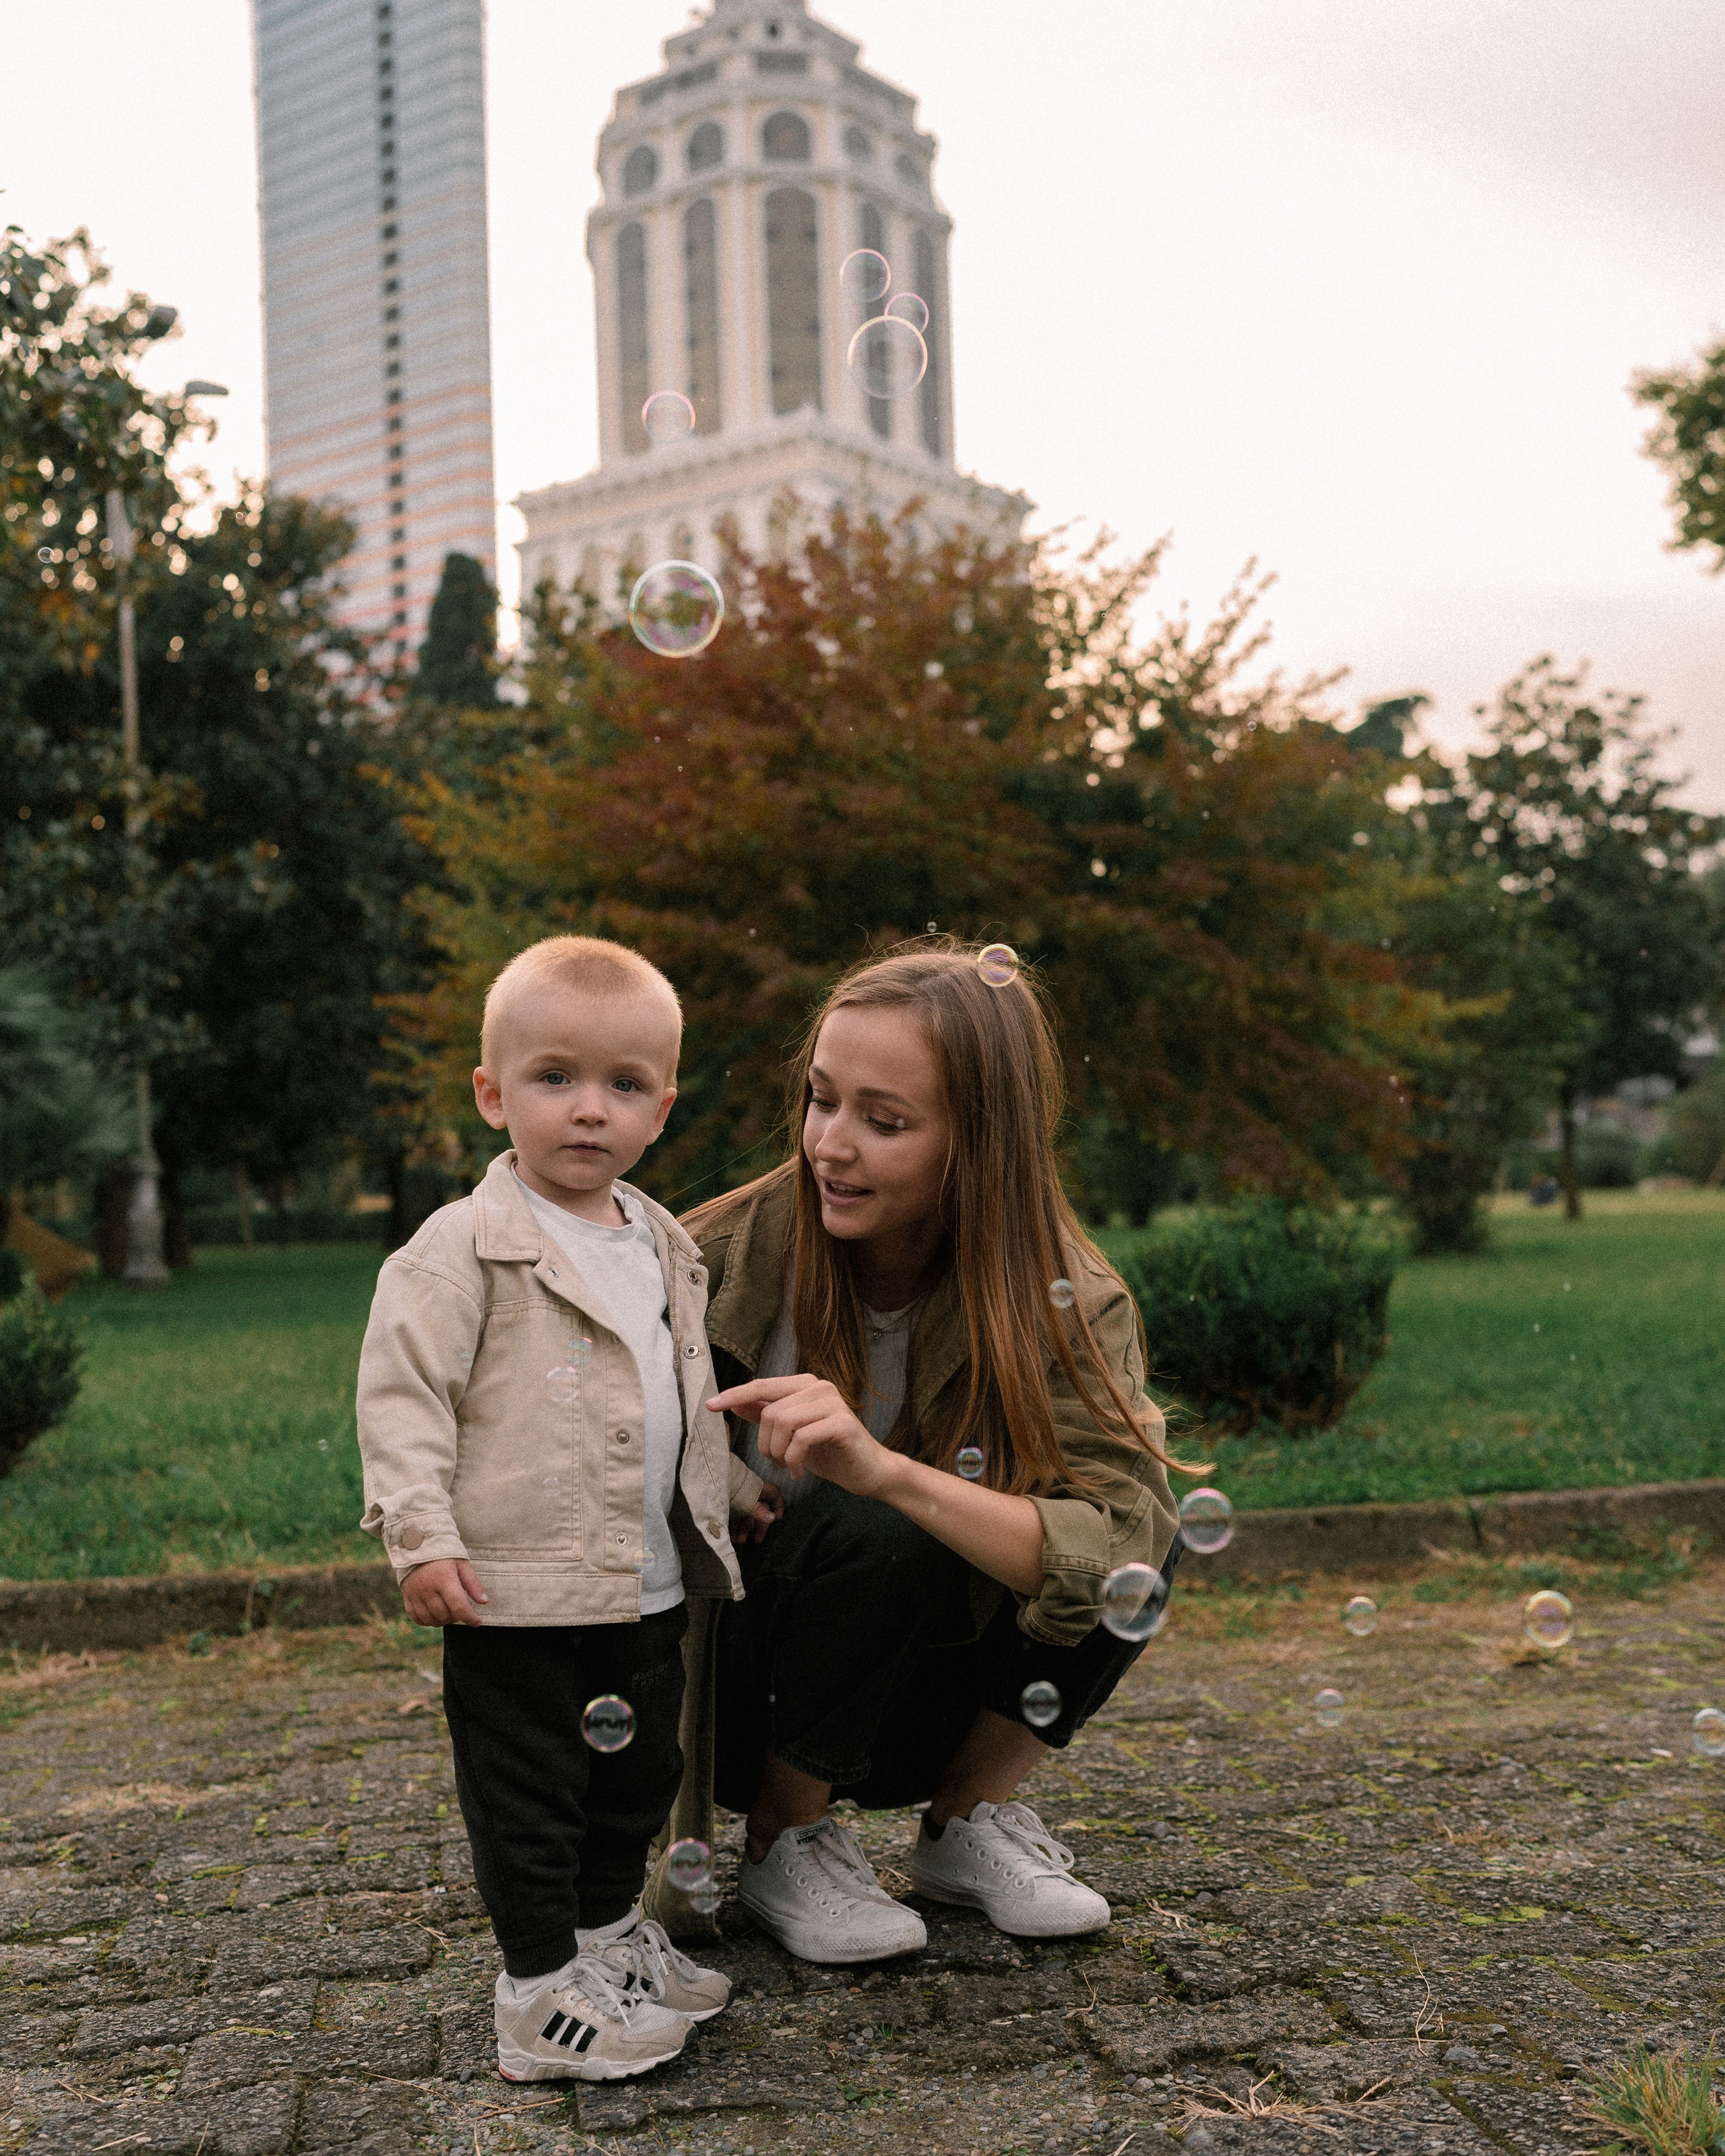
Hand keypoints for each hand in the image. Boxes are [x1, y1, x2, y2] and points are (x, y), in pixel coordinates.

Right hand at [401, 1557, 487, 1626]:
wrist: (417, 1542)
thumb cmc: (443, 1551)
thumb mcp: (462, 1563)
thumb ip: (473, 1583)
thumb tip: (484, 1602)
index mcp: (444, 1578)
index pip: (458, 1606)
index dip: (470, 1618)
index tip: (477, 1622)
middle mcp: (428, 1588)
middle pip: (445, 1614)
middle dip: (457, 1617)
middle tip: (462, 1610)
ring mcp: (415, 1593)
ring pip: (430, 1619)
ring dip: (443, 1621)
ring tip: (450, 1612)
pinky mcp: (406, 1595)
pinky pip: (416, 1616)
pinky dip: (427, 1620)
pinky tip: (435, 1615)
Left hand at [707, 1374, 892, 1498]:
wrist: (867, 1471)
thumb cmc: (829, 1451)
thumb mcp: (791, 1433)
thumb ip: (766, 1415)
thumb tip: (734, 1403)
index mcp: (805, 1385)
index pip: (762, 1386)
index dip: (735, 1395)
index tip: (709, 1406)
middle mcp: (819, 1387)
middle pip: (769, 1411)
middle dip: (765, 1444)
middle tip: (776, 1462)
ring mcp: (832, 1402)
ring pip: (782, 1423)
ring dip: (778, 1453)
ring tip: (788, 1466)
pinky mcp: (842, 1422)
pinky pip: (801, 1439)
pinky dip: (793, 1460)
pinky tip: (799, 1471)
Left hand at [730, 1481, 785, 1545]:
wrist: (714, 1481)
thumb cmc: (735, 1489)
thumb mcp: (749, 1502)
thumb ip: (760, 1511)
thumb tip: (773, 1519)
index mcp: (760, 1490)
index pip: (775, 1496)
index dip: (778, 1507)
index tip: (778, 1519)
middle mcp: (752, 1494)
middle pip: (760, 1511)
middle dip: (757, 1527)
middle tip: (757, 1541)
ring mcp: (740, 1499)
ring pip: (746, 1516)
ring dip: (744, 1530)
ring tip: (740, 1541)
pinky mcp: (729, 1504)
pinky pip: (735, 1517)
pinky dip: (734, 1527)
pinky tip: (732, 1537)